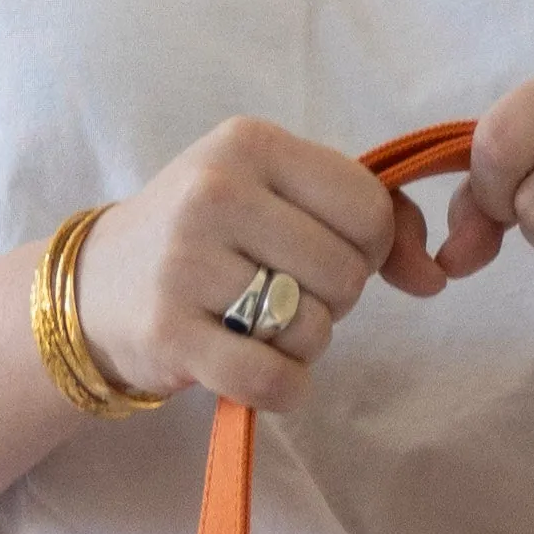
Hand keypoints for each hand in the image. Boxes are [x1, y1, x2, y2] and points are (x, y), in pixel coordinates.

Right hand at [72, 119, 446, 411]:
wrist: (99, 285)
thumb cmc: (208, 239)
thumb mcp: (278, 198)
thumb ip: (368, 219)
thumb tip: (434, 274)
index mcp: (251, 144)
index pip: (367, 208)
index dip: (368, 250)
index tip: (329, 257)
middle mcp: (216, 192)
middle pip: (346, 274)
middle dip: (332, 302)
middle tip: (285, 296)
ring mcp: (187, 262)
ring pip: (312, 329)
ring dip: (303, 347)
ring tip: (259, 327)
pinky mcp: (171, 332)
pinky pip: (273, 380)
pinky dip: (284, 389)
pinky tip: (262, 372)